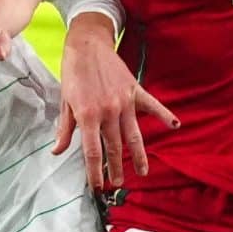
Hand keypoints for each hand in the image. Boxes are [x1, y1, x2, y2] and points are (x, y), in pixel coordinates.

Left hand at [55, 33, 178, 189]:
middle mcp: (108, 111)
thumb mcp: (65, 102)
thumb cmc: (73, 73)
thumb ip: (65, 130)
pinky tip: (175, 125)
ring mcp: (124, 101)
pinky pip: (152, 106)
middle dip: (116, 169)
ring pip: (133, 135)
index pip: (93, 152)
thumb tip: (57, 151)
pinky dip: (164, 115)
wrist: (87, 45)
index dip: (95, 172)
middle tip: (118, 184)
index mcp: (88, 116)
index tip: (97, 187)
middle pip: (114, 148)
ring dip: (138, 155)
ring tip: (142, 172)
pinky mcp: (135, 91)